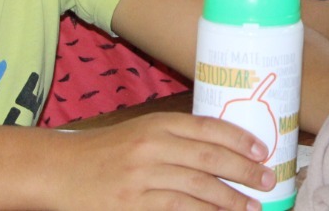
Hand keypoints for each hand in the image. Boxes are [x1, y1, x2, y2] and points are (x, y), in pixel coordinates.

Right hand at [60, 112, 273, 209]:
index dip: (240, 139)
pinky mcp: (132, 205)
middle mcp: (153, 147)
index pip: (209, 128)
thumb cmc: (109, 151)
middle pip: (210, 159)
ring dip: (229, 201)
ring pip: (198, 189)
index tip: (263, 150)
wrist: (62, 170)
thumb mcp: (143, 131)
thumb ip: (179, 137)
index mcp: (158, 124)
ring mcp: (142, 178)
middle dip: (244, 171)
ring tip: (250, 208)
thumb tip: (227, 147)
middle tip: (266, 181)